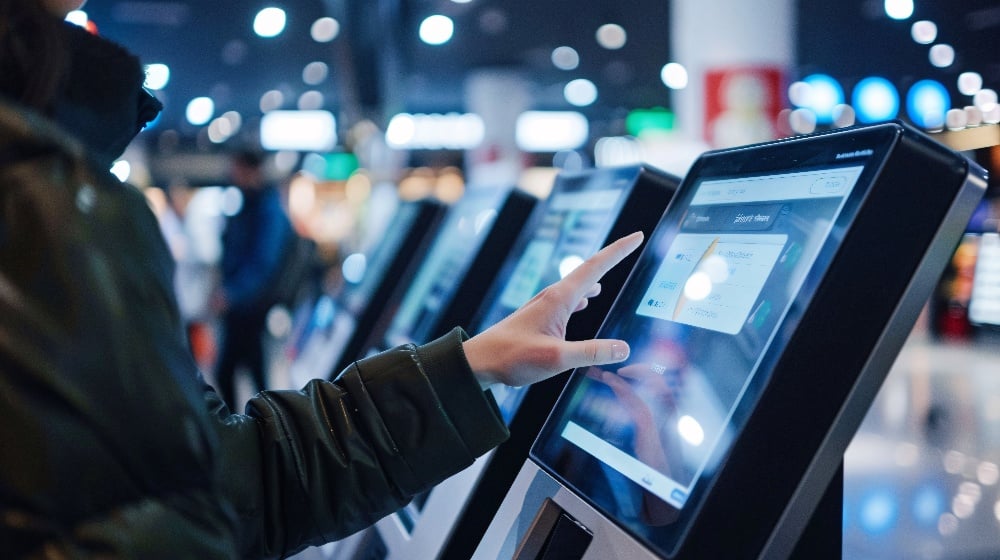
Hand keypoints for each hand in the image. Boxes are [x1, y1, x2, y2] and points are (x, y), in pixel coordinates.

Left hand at [463, 232, 642, 387]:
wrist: (479, 361)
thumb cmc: (513, 358)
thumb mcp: (557, 358)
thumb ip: (591, 352)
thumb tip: (623, 348)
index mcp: (559, 298)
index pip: (596, 267)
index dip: (619, 251)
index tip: (638, 236)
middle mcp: (552, 296)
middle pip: (588, 271)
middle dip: (612, 259)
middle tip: (631, 246)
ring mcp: (544, 306)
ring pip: (577, 285)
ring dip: (596, 277)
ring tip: (610, 275)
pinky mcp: (538, 317)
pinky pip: (568, 299)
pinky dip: (583, 295)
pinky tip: (584, 303)